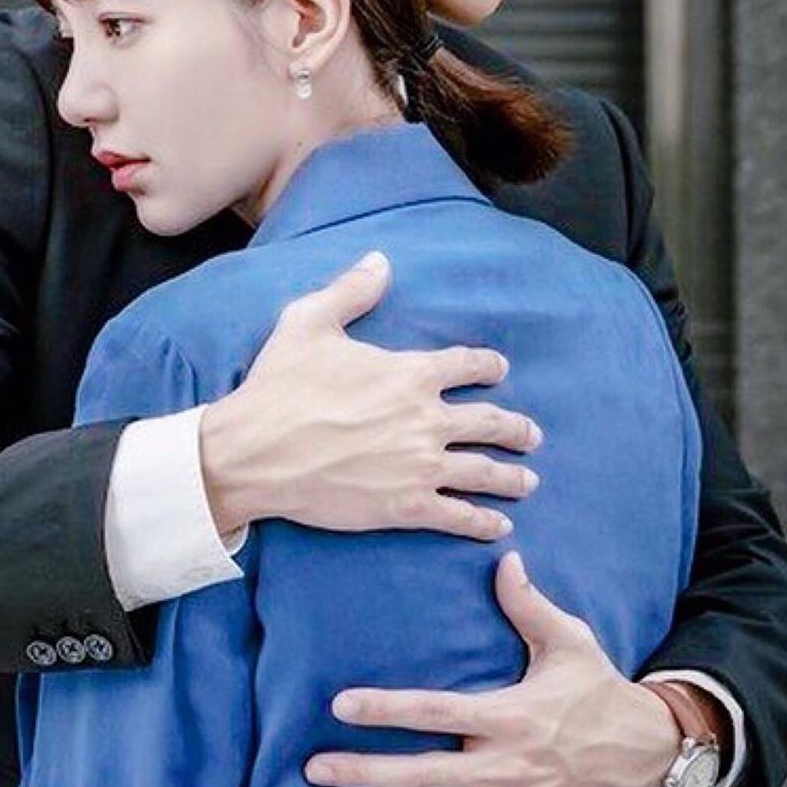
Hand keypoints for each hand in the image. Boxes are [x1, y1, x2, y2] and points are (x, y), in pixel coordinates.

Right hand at [200, 251, 540, 537]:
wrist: (255, 452)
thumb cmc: (280, 386)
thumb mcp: (309, 321)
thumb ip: (351, 291)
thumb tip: (380, 261)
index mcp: (409, 373)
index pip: (466, 365)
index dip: (488, 365)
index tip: (500, 369)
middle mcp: (426, 419)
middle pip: (489, 421)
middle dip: (517, 428)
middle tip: (532, 434)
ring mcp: (420, 466)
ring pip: (483, 471)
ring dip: (511, 477)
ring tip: (528, 482)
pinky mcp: (406, 507)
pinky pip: (457, 515)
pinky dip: (483, 521)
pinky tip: (499, 525)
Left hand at [305, 552, 681, 786]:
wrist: (652, 754)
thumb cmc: (600, 691)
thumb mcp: (569, 641)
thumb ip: (528, 604)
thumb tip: (503, 558)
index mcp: (508, 716)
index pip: (433, 711)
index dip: (385, 709)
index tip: (341, 704)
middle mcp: (505, 767)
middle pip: (422, 775)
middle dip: (364, 775)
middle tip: (315, 771)